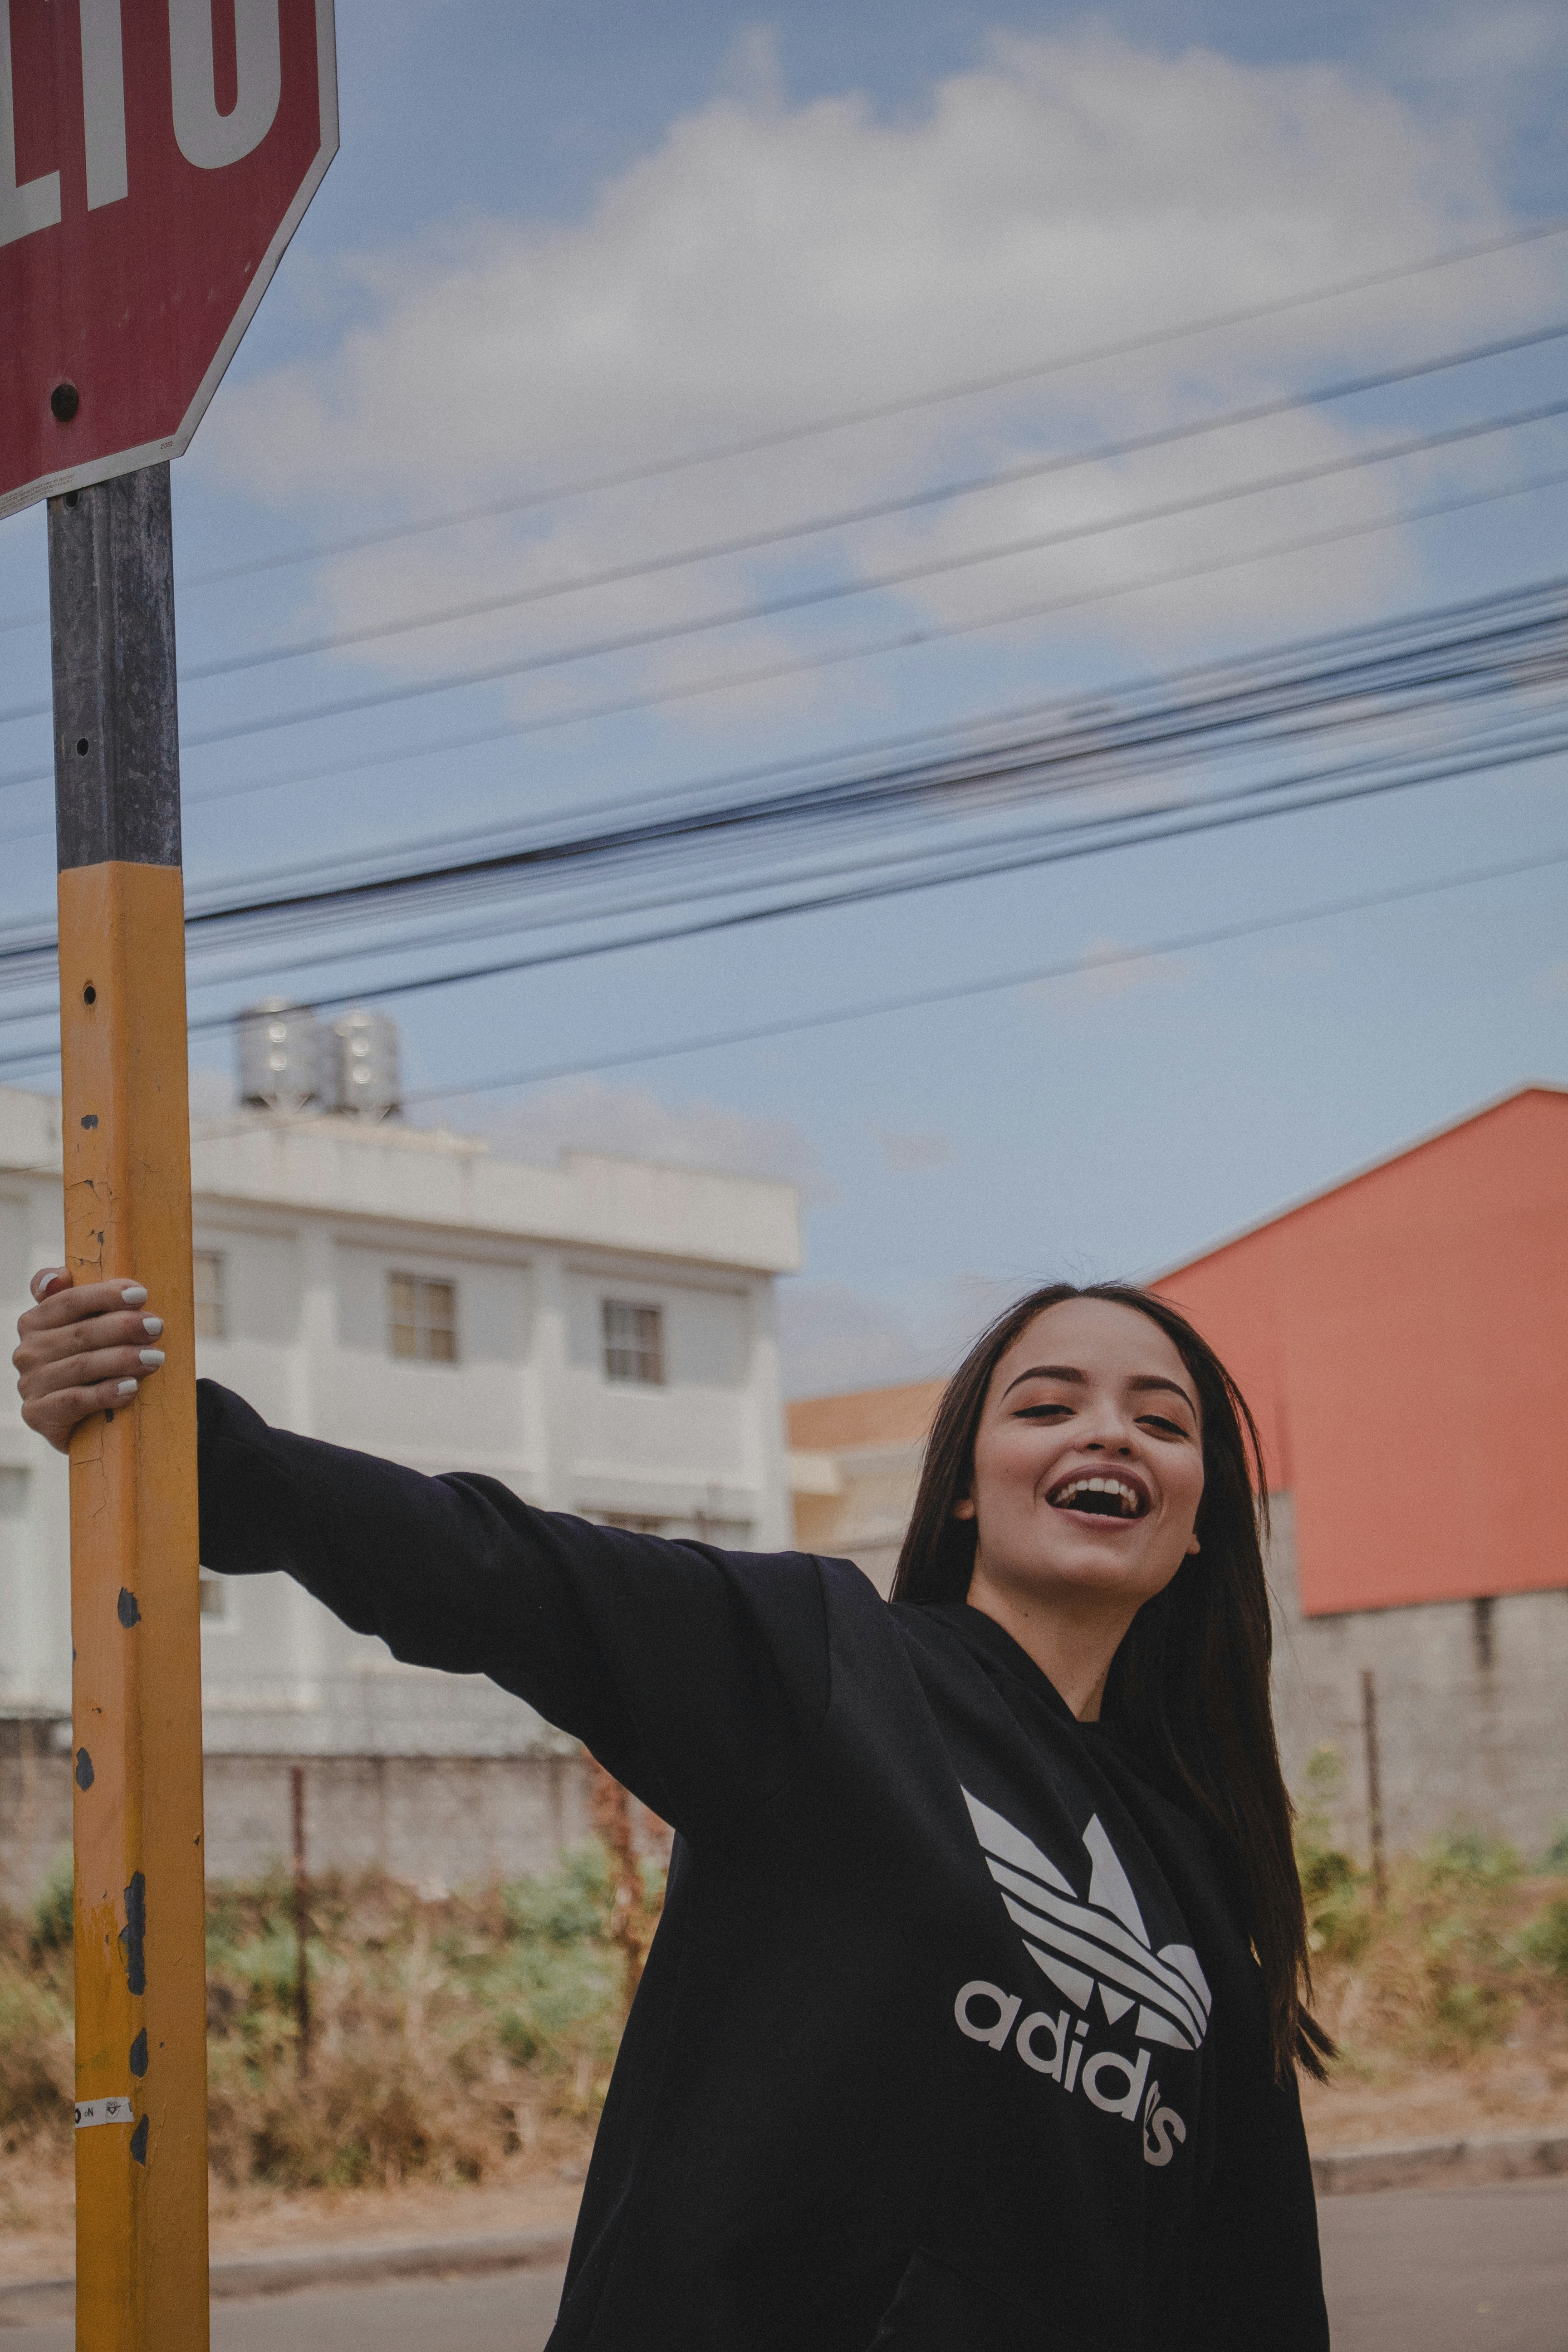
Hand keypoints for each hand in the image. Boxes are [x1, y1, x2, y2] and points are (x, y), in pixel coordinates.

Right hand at [13, 1268, 166, 1453]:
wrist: (84, 1422)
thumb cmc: (93, 1366)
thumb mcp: (85, 1329)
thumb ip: (73, 1299)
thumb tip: (59, 1275)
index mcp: (34, 1321)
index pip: (69, 1301)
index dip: (105, 1295)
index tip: (141, 1295)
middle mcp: (27, 1351)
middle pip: (81, 1333)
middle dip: (123, 1327)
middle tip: (157, 1327)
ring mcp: (29, 1384)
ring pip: (82, 1365)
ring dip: (123, 1359)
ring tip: (156, 1358)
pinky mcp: (37, 1414)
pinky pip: (75, 1400)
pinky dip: (106, 1393)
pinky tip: (132, 1388)